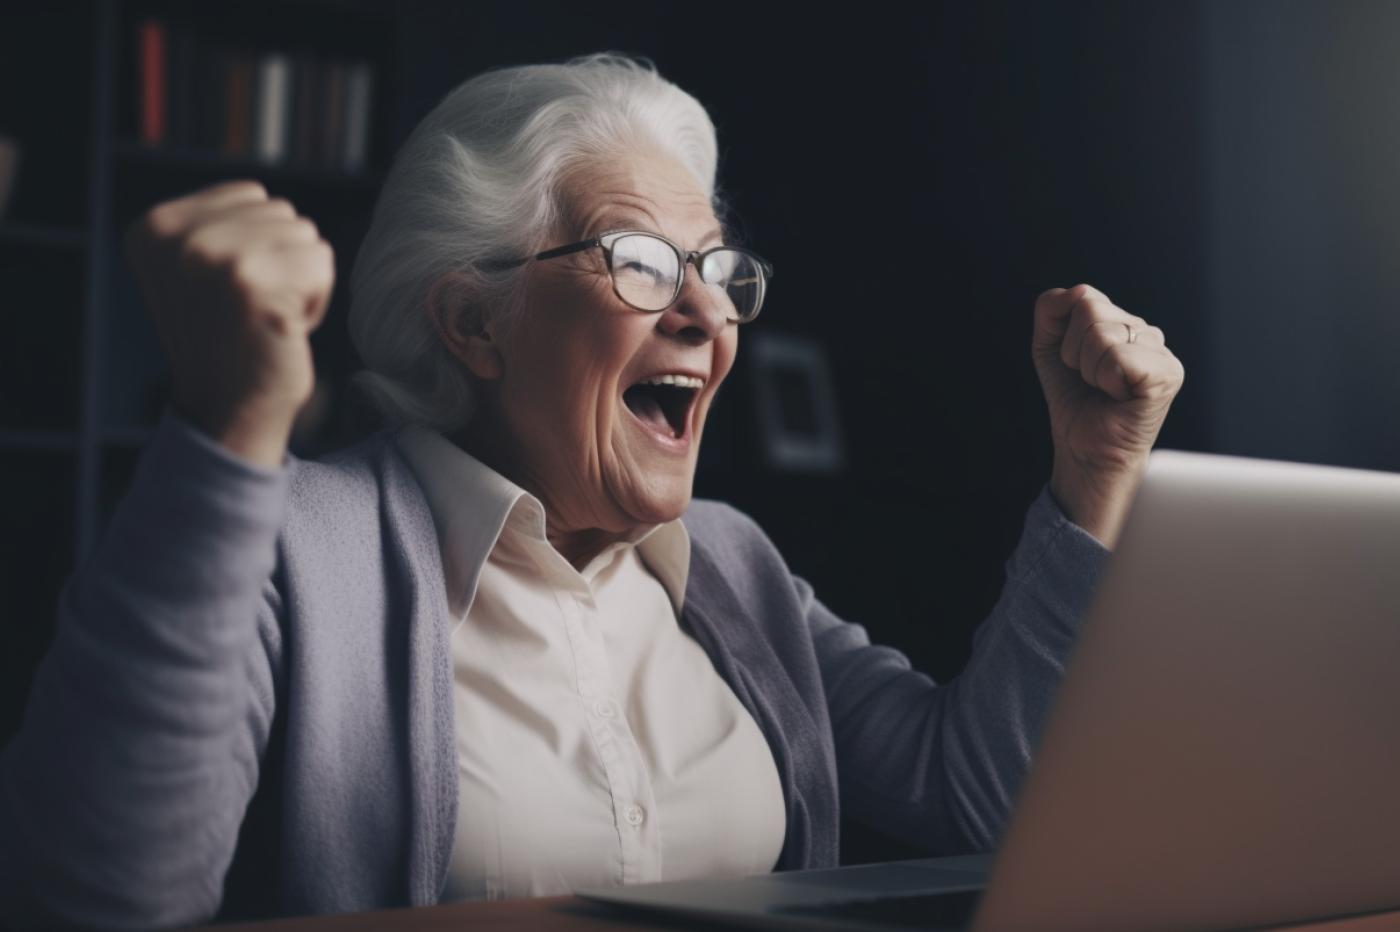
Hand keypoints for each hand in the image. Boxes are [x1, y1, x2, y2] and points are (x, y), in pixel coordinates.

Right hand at [125, 180, 334, 466]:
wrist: (229, 411)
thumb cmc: (228, 339)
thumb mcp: (198, 270)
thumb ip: (219, 224)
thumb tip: (264, 197)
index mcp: (154, 226)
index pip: (250, 193)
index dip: (259, 243)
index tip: (230, 290)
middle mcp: (177, 237)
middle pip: (281, 211)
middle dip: (283, 261)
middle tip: (251, 311)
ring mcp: (215, 258)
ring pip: (305, 235)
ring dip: (301, 281)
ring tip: (265, 319)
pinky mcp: (255, 285)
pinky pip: (322, 262)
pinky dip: (318, 299)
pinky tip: (283, 329)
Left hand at [1031, 284, 1184, 547]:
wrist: (1083, 448)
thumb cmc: (1073, 400)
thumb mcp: (1048, 348)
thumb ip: (1052, 310)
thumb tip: (1076, 293)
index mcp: (1122, 321)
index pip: (1083, 296)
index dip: (1065, 335)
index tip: (1076, 365)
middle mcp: (1146, 331)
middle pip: (1090, 309)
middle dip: (1074, 351)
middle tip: (1090, 380)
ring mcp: (1161, 351)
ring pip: (1101, 333)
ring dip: (1088, 368)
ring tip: (1103, 389)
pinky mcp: (1167, 373)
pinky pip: (1118, 357)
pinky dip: (1105, 379)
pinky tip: (1117, 395)